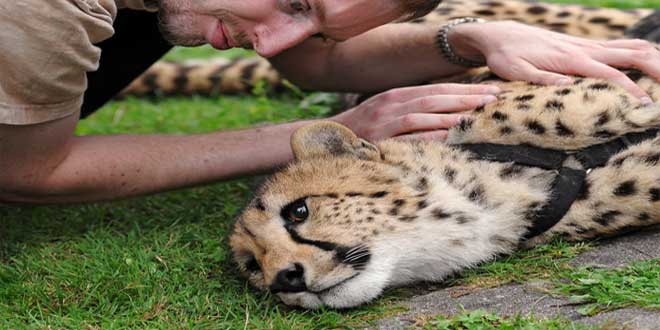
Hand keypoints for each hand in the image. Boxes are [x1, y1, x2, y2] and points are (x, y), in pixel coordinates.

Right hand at [331, 83, 499, 140]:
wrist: (326, 139)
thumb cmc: (362, 129)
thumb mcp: (385, 112)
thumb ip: (412, 109)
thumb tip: (448, 112)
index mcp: (395, 95)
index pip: (436, 89)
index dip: (464, 89)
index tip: (489, 90)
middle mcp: (391, 104)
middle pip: (434, 98)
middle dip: (465, 97)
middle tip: (493, 98)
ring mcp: (384, 122)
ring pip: (423, 114)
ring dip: (452, 115)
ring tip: (477, 116)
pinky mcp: (379, 141)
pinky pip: (409, 137)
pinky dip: (431, 136)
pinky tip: (449, 136)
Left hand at [450, 21, 659, 103]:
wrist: (500, 35)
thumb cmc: (505, 56)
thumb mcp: (516, 71)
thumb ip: (542, 79)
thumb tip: (568, 86)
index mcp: (570, 59)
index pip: (610, 74)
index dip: (631, 90)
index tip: (647, 105)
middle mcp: (583, 49)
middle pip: (631, 54)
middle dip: (657, 68)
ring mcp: (586, 45)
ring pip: (630, 46)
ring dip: (654, 58)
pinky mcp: (584, 46)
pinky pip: (619, 46)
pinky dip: (639, 53)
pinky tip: (650, 64)